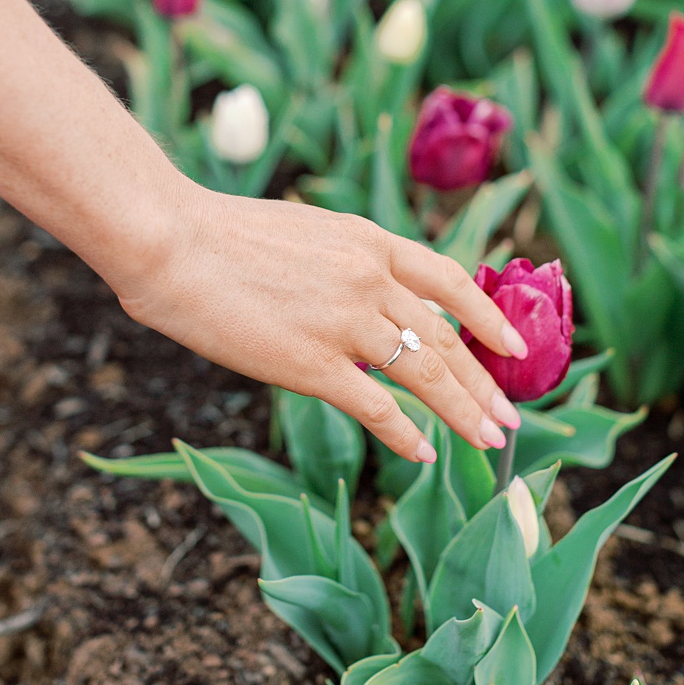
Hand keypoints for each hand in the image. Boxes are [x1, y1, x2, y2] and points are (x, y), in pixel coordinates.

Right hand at [116, 186, 527, 463]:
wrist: (170, 241)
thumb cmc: (213, 234)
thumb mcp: (298, 231)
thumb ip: (336, 261)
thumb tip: (355, 293)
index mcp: (366, 240)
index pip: (447, 281)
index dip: (487, 317)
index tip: (513, 346)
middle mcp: (370, 279)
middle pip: (446, 337)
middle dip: (483, 382)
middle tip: (509, 416)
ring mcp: (346, 323)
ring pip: (426, 375)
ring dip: (462, 413)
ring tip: (488, 441)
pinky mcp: (314, 364)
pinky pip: (378, 407)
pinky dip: (406, 434)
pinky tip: (424, 453)